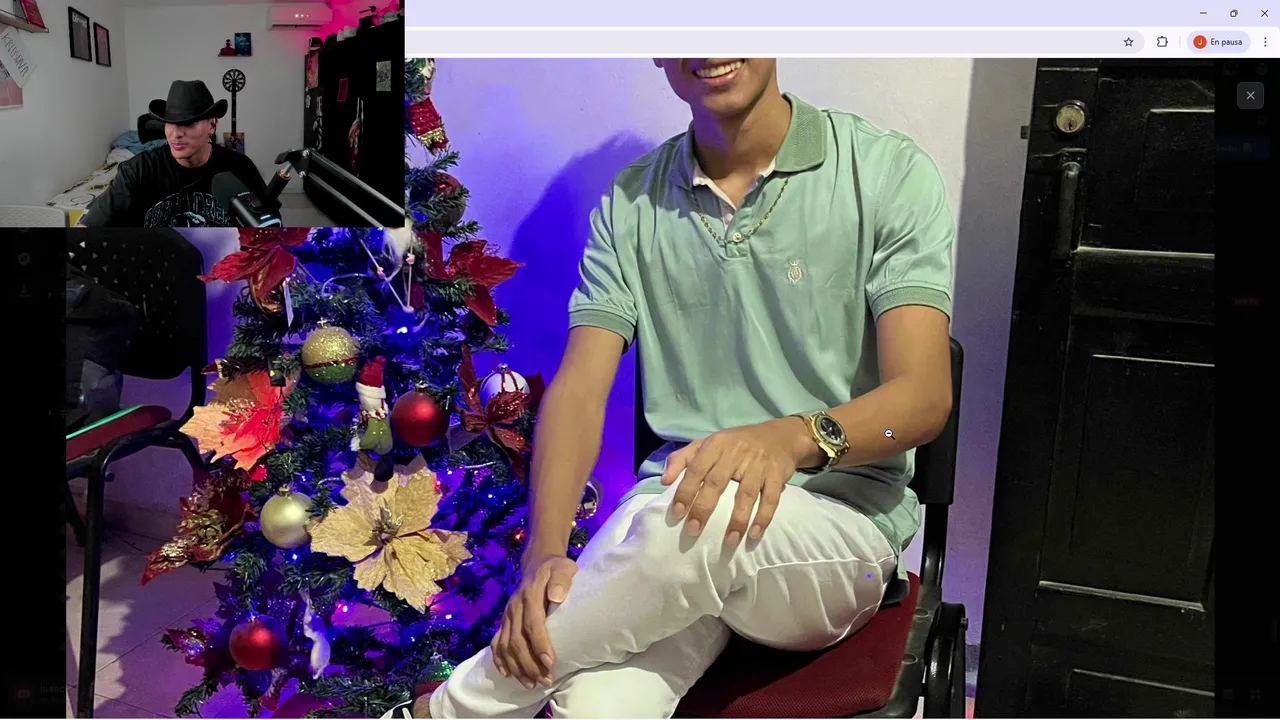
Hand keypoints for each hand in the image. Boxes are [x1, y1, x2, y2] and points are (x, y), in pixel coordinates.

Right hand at [491, 553, 576, 687]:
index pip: (532, 624)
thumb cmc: (555, 568)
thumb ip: (561, 580)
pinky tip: (507, 674)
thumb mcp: (563, 568)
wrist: (537, 562)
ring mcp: (507, 615)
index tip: (550, 662)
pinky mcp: (504, 621)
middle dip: (530, 664)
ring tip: (531, 684)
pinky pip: (496, 643)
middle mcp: (514, 607)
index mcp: (529, 595)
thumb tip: (557, 596)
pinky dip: (500, 660)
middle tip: (545, 680)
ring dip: (517, 667)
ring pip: (505, 646)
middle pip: (517, 640)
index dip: (540, 645)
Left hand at [660, 418, 809, 546]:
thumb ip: (682, 458)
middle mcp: (736, 452)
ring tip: (729, 542)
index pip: (696, 468)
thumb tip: (664, 481)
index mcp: (716, 444)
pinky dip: (763, 518)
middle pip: (717, 482)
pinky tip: (754, 535)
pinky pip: (770, 499)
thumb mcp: (707, 443)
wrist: (780, 436)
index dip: (685, 491)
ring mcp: (758, 464)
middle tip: (693, 531)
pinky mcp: (777, 474)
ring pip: (746, 494)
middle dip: (704, 508)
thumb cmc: (735, 444)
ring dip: (737, 520)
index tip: (677, 513)